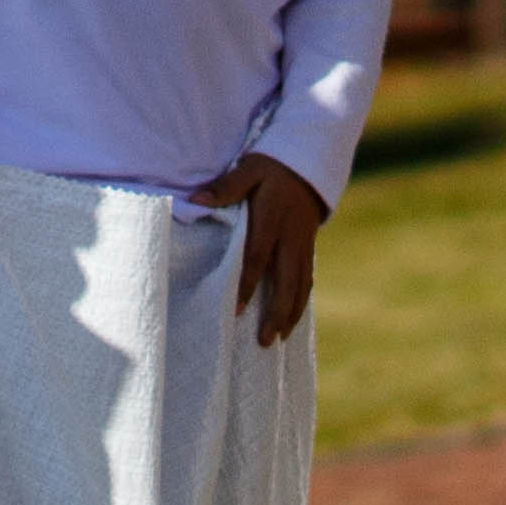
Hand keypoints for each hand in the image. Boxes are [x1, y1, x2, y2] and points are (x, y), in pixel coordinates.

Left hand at [188, 151, 328, 345]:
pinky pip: (307, 279)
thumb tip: (196, 199)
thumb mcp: (248, 170)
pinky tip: (292, 318)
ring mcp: (303, 245)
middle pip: (286, 282)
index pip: (258, 258)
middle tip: (266, 341)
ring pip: (301, 286)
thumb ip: (225, 187)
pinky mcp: (309, 248)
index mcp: (272, 220)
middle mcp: (290, 238)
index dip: (247, 285)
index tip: (238, 310)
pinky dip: (301, 301)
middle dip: (277, 313)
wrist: (309, 163)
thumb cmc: (271, 168)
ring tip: (281, 339)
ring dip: (292, 314)